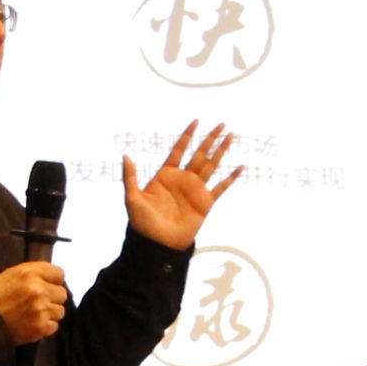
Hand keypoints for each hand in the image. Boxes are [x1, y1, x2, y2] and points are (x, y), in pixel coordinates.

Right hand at [0, 262, 68, 345]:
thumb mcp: (12, 274)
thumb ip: (35, 271)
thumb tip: (57, 276)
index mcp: (30, 274)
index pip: (60, 274)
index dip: (53, 280)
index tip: (47, 285)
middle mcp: (38, 291)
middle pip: (62, 294)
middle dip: (52, 297)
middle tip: (38, 301)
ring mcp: (41, 310)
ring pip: (60, 311)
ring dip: (50, 312)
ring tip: (34, 313)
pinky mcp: (41, 327)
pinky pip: (55, 325)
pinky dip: (45, 326)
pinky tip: (33, 323)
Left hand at [122, 121, 242, 249]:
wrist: (158, 244)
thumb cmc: (143, 223)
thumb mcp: (132, 198)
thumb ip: (130, 177)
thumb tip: (126, 156)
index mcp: (166, 175)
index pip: (179, 149)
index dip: (187, 135)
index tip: (196, 121)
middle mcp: (183, 180)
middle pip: (199, 154)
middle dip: (210, 139)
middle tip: (222, 124)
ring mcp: (195, 190)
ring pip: (211, 165)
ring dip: (221, 151)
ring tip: (231, 136)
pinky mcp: (205, 203)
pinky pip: (221, 187)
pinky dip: (231, 178)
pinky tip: (240, 167)